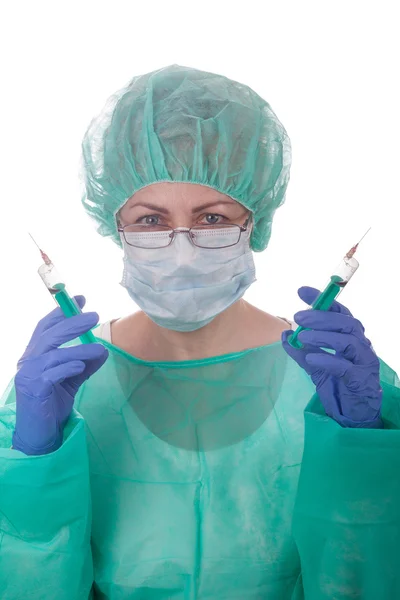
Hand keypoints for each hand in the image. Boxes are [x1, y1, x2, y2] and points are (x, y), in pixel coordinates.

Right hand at [13, 296, 108, 454]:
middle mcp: (29, 361)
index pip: (46, 327)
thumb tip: (103, 351)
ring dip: (79, 349)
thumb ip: (85, 364)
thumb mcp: (72, 379)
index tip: (81, 299)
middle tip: (94, 316)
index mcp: (35, 354)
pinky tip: (81, 367)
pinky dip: (67, 368)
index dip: (62, 312)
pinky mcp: (34, 391)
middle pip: (49, 335)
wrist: (40, 433)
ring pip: (54, 354)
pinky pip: (51, 375)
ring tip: (99, 348)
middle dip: (72, 322)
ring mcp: (29, 375)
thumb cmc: (52, 403)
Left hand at [282, 286, 382, 427]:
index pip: (339, 312)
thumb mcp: (314, 365)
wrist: (352, 412)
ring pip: (349, 342)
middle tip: (298, 317)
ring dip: (324, 336)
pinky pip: (345, 367)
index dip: (322, 300)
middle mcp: (361, 345)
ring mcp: (364, 362)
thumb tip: (284, 334)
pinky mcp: (361, 380)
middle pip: (346, 323)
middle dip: (321, 317)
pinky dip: (328, 360)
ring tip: (303, 337)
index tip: (301, 292)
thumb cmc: (337, 384)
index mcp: (350, 336)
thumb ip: (300, 350)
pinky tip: (311, 358)